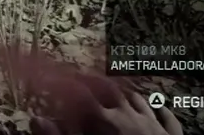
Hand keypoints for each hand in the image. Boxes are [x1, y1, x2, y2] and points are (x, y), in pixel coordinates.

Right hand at [0, 49, 180, 134]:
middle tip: (82, 77)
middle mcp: (129, 116)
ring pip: (139, 100)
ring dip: (126, 93)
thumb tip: (36, 120)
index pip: (82, 94)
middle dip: (94, 81)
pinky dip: (161, 111)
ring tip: (117, 90)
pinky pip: (168, 118)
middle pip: (110, 90)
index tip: (56, 78)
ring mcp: (154, 125)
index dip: (68, 84)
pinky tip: (159, 107)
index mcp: (105, 121)